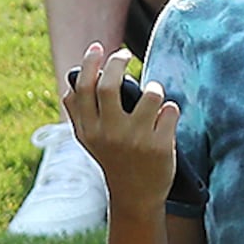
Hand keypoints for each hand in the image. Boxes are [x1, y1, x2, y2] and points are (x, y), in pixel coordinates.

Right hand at [60, 48, 177, 203]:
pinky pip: (171, 109)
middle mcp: (108, 133)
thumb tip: (71, 82)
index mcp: (88, 130)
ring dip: (155, 88)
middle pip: (109, 85)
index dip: (89, 65)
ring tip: (153, 95)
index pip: (82, 90)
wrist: (135, 195)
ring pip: (150, 93)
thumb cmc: (114, 158)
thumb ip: (81, 114)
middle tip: (125, 54)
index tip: (97, 48)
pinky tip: (165, 121)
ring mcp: (134, 139)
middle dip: (118, 62)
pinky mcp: (159, 146)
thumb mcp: (90, 140)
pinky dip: (171, 110)